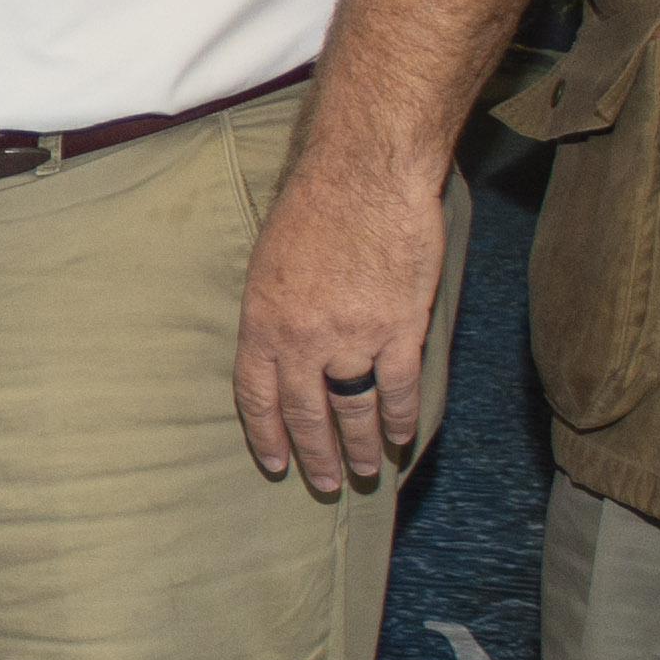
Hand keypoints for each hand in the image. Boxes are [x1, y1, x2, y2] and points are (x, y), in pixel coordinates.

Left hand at [235, 155, 445, 490]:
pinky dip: (401, 418)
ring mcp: (352, 337)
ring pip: (353, 409)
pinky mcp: (399, 328)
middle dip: (315, 455)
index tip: (276, 464)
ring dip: (359, 446)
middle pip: (305, 413)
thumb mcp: (267, 263)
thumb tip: (277, 352)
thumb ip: (272, 313)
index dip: (267, 436)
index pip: (256, 397)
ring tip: (365, 472)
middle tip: (325, 483)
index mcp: (262, 322)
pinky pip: (397, 387)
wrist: (364, 175)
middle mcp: (302, 339)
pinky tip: (403, 438)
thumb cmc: (312, 207)